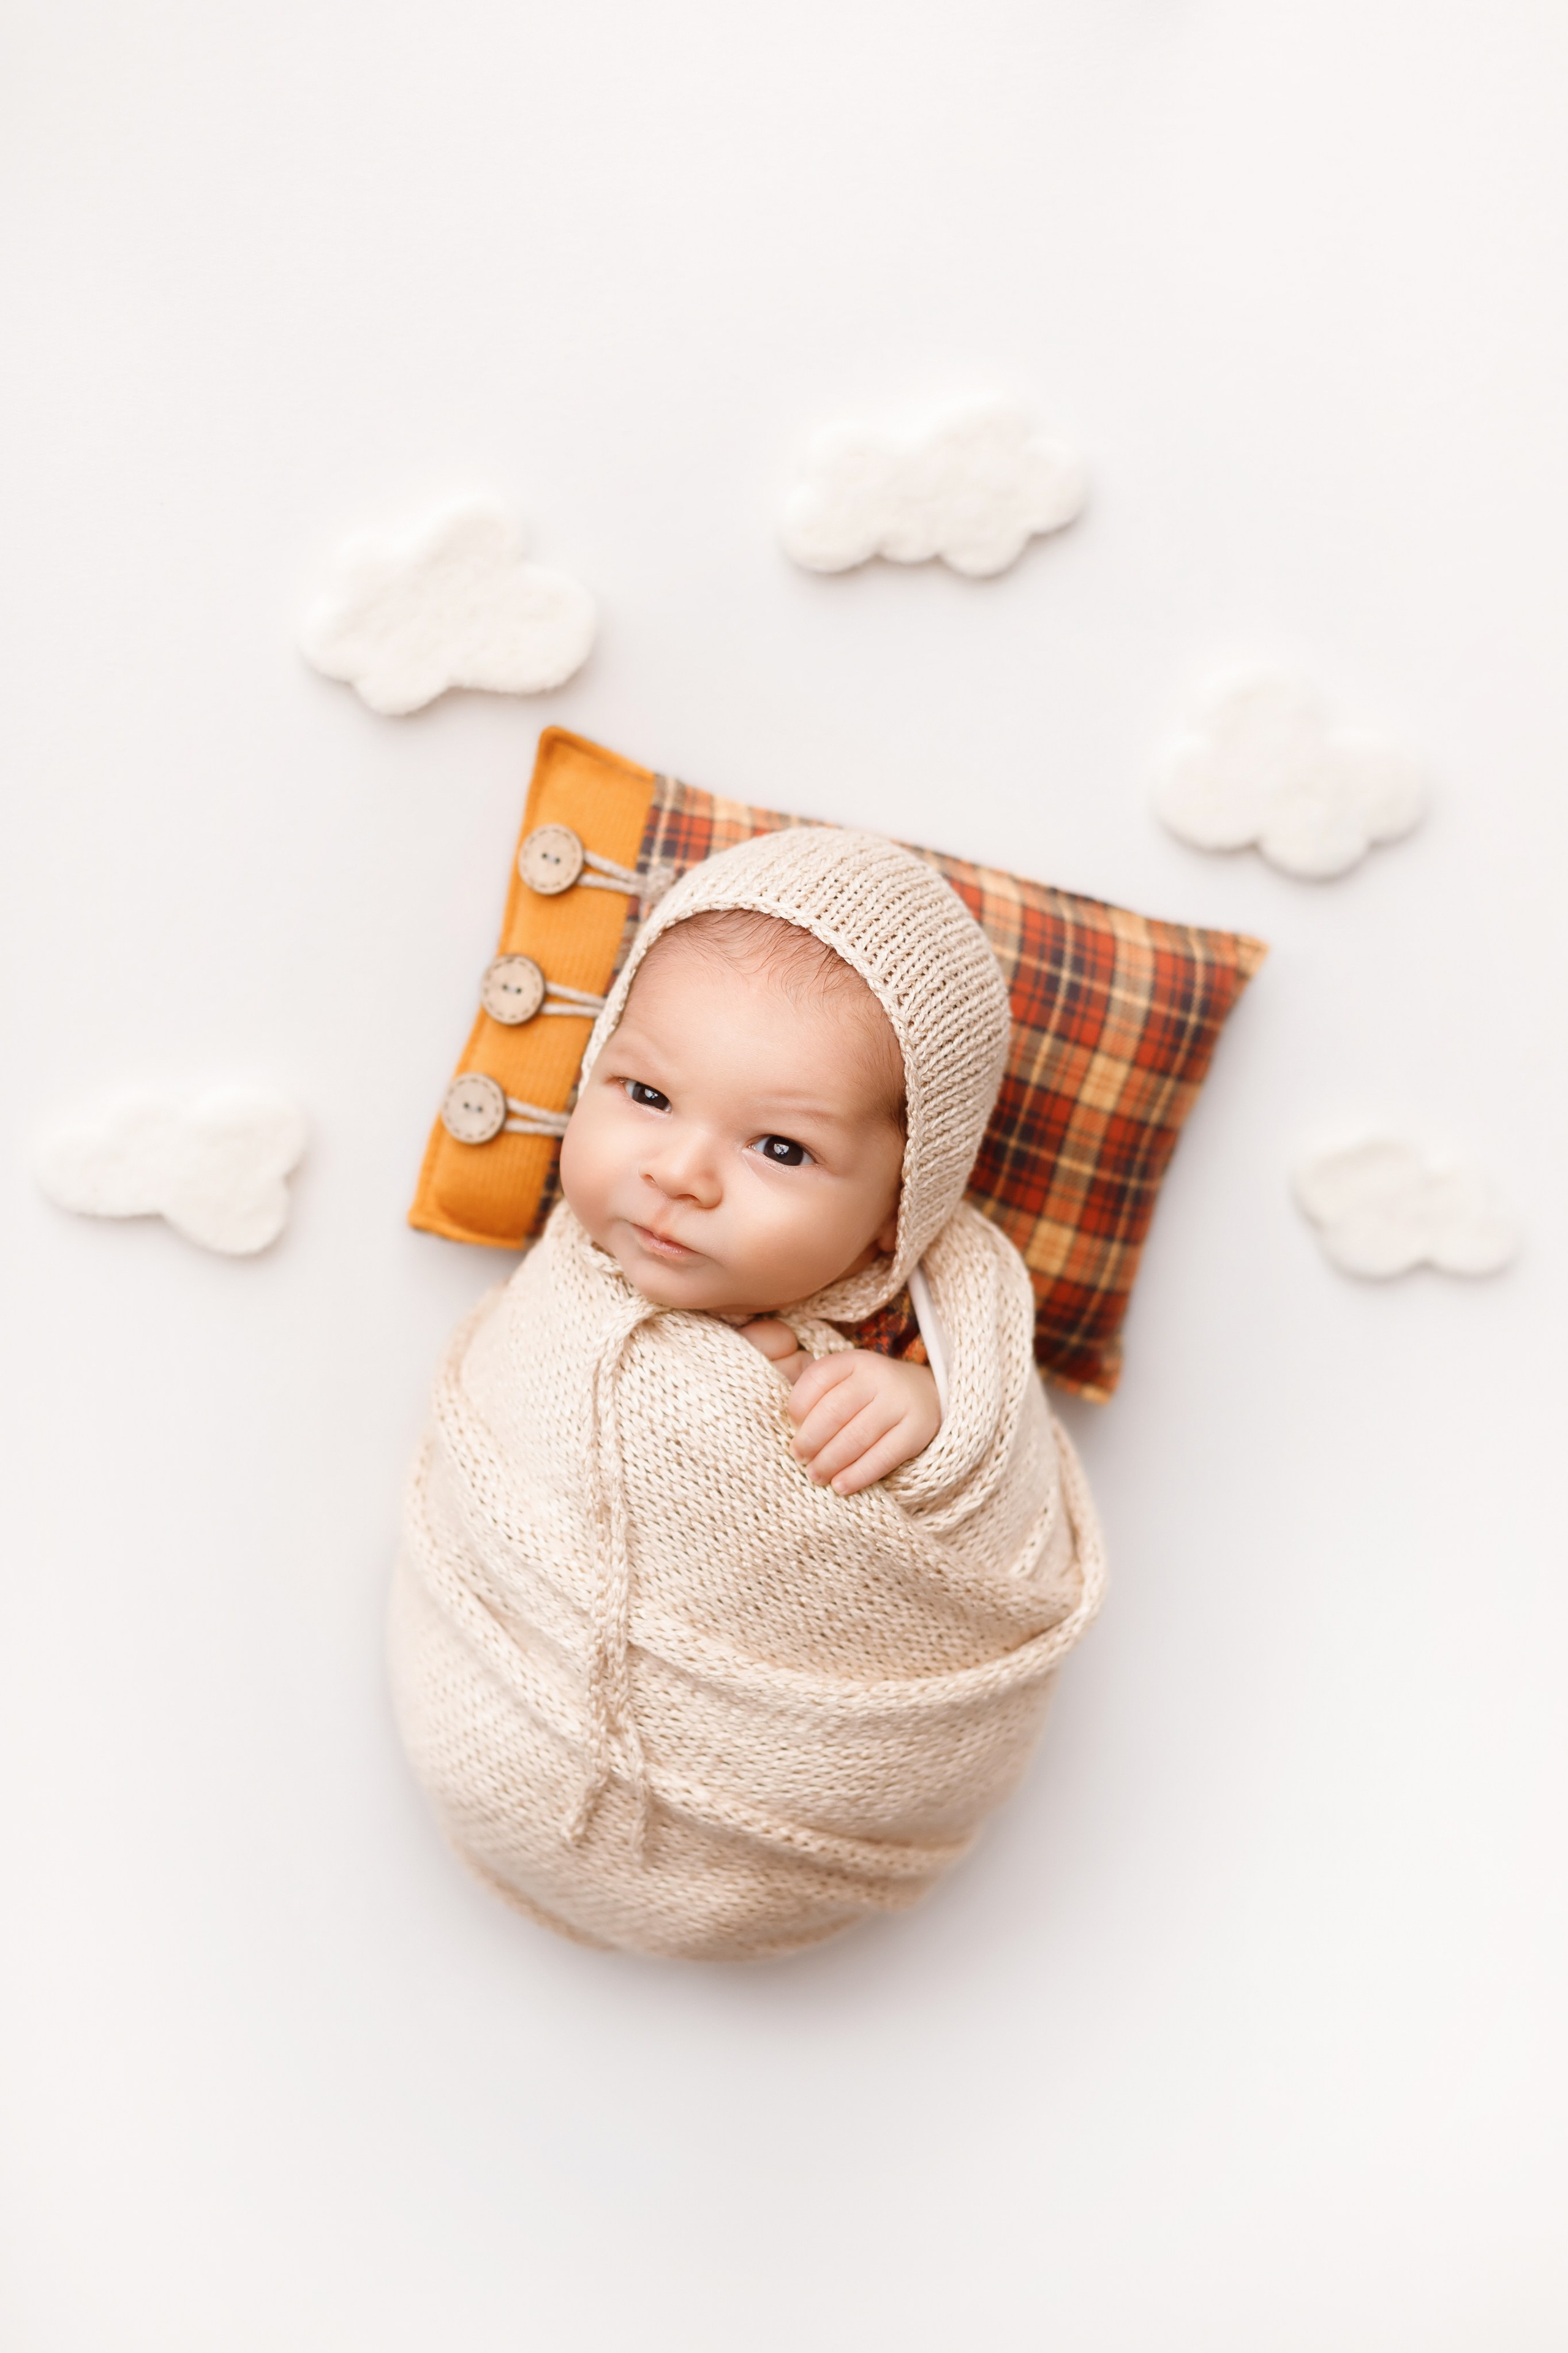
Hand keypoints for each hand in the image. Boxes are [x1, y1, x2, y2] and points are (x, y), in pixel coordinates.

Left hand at [739, 1324, 940, 1494]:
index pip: (818, 1378)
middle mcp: (878, 1376)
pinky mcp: (917, 1430)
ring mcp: (899, 1402)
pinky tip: (841, 1486)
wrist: (927, 1395)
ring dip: (830, 1461)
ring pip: (857, 1436)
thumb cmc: (870, 1395)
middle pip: (834, 1411)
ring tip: (815, 1476)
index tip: (791, 1427)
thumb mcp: (846, 1381)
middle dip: (810, 1439)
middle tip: (799, 1457)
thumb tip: (784, 1425)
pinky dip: (859, 1474)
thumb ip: (817, 1395)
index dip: (798, 1406)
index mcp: (854, 1361)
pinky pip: (884, 1456)